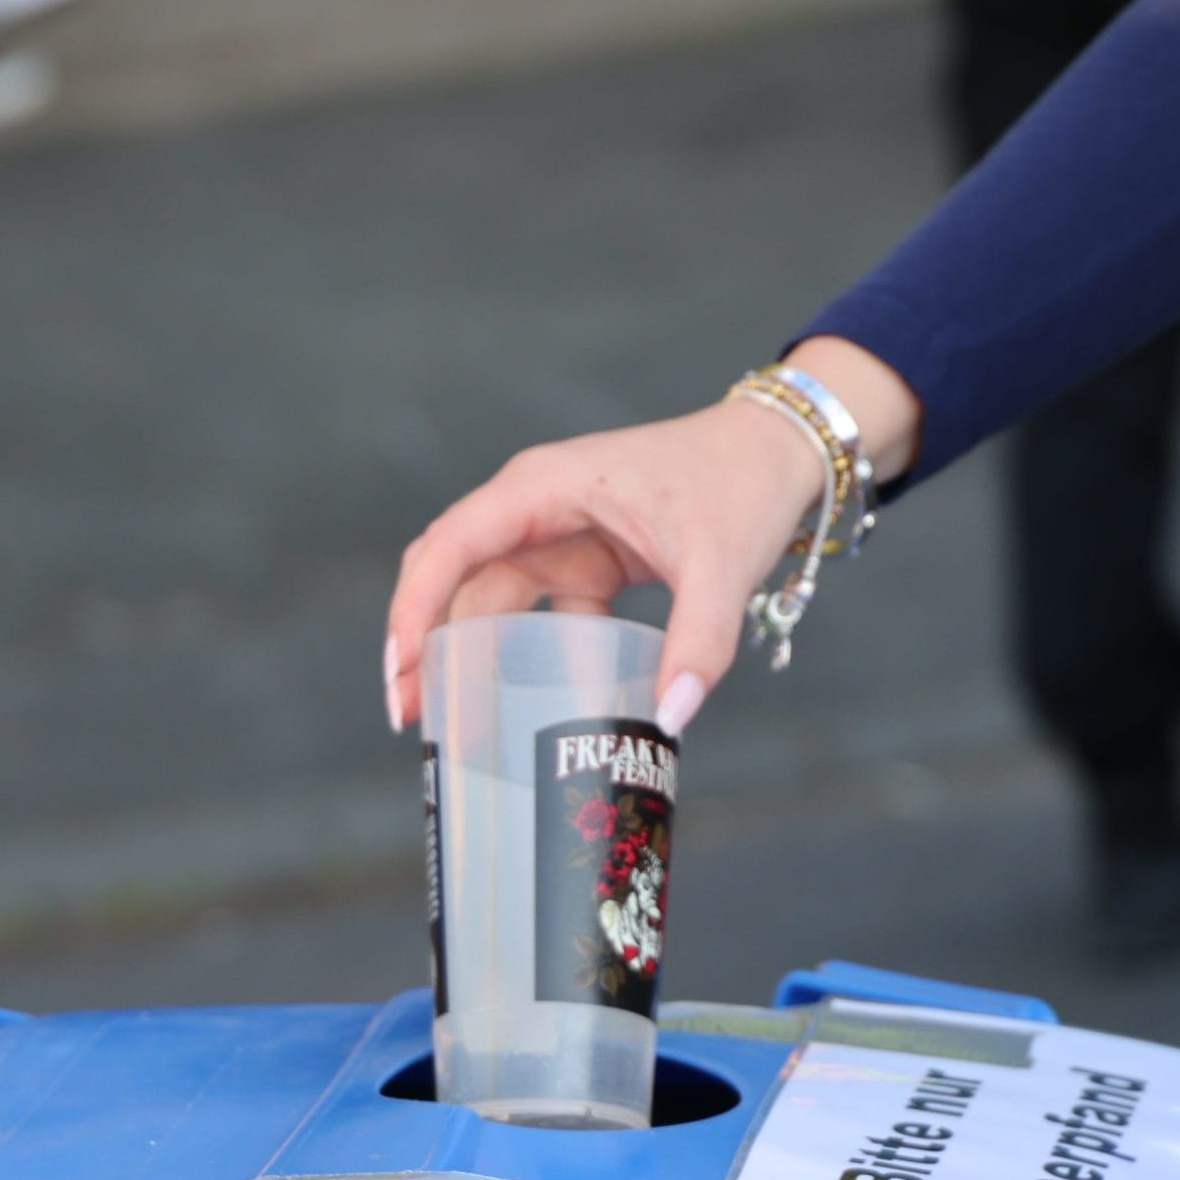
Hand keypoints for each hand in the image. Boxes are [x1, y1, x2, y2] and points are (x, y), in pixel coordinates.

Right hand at [383, 335, 921, 737]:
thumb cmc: (739, 486)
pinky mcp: (582, 558)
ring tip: (453, 725)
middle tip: (412, 719)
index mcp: (544, 487)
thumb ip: (697, 643)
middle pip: (452, 576)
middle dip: (424, 644)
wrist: (778, 453)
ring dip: (466, 657)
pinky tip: (522, 708)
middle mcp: (534, 506)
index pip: (452, 545)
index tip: (401, 671)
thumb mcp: (721, 565)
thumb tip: (669, 719)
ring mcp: (555, 532)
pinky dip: (524, 658)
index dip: (415, 608)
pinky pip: (535, 612)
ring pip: (486, 599)